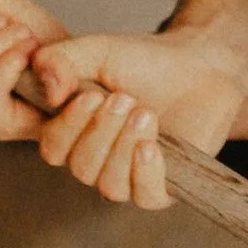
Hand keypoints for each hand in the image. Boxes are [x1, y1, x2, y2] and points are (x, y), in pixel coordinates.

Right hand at [27, 27, 247, 209]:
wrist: (198, 64)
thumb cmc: (145, 60)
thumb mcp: (96, 51)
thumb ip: (61, 61)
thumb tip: (48, 93)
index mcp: (76, 132)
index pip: (53, 149)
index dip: (67, 128)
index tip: (90, 95)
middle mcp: (99, 160)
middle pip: (82, 168)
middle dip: (102, 131)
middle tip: (125, 98)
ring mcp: (131, 176)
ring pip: (110, 185)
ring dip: (125, 145)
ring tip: (145, 111)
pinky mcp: (166, 186)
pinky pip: (145, 197)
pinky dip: (145, 173)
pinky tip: (152, 146)